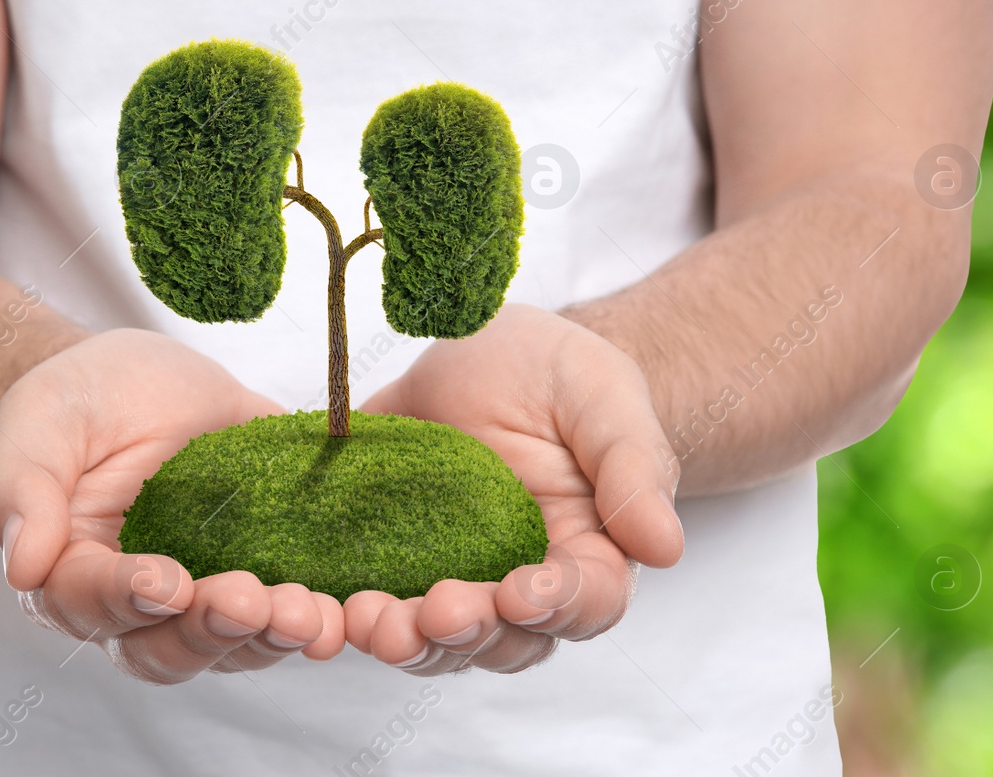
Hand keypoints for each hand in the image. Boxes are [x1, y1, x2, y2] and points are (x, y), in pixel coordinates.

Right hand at [0, 329, 346, 683]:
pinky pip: (287, 614)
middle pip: (167, 647)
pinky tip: (342, 609)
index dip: (127, 597)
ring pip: (233, 646)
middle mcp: (137, 608)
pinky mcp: (262, 573)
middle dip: (211, 629)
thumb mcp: (39, 419)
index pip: (90, 603)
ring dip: (270, 636)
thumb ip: (19, 486)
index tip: (165, 582)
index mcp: (70, 575)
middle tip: (249, 601)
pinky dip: (316, 618)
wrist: (137, 385)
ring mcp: (205, 598)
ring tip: (308, 614)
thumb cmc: (75, 402)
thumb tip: (21, 565)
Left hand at [350, 304, 681, 674]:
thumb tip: (665, 548)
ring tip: (372, 622)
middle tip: (436, 612)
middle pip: (504, 640)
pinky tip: (326, 606)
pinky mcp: (386, 563)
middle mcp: (519, 586)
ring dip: (406, 640)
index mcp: (587, 554)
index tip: (522, 592)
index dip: (556, 607)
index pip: (585, 603)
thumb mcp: (603, 397)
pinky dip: (349, 615)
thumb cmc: (562, 375)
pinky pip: (371, 605)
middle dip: (470, 631)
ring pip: (435, 641)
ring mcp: (451, 580)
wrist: (483, 351)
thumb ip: (633, 469)